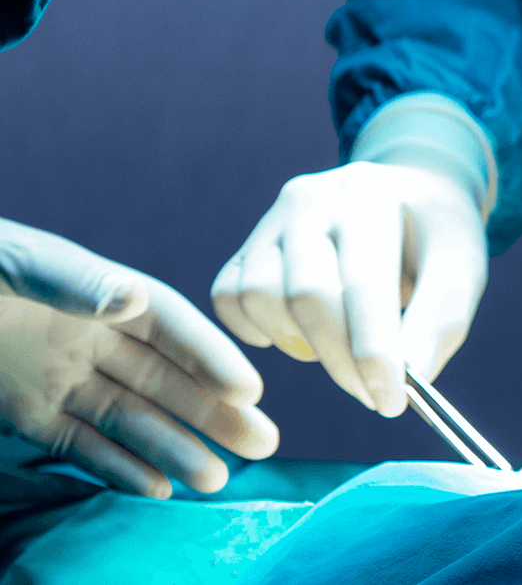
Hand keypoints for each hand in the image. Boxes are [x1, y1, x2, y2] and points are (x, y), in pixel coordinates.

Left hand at [0, 220, 277, 497]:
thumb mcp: (17, 264)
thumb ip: (73, 281)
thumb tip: (132, 299)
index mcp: (103, 293)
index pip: (169, 327)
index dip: (211, 356)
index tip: (249, 390)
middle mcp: (95, 338)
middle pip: (166, 378)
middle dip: (214, 411)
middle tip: (265, 444)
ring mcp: (64, 377)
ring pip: (132, 419)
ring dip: (174, 447)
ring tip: (217, 480)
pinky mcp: (29, 414)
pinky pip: (81, 445)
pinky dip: (118, 466)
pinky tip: (155, 488)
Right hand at [212, 162, 487, 416]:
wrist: (408, 194)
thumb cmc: (435, 237)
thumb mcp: (461, 266)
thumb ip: (442, 319)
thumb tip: (413, 376)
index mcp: (372, 197)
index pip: (363, 281)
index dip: (373, 349)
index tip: (390, 401)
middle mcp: (315, 198)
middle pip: (306, 293)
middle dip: (341, 360)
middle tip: (374, 395)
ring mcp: (275, 218)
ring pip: (258, 294)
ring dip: (298, 342)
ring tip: (342, 349)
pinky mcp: (250, 242)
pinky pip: (227, 296)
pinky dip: (254, 329)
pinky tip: (299, 335)